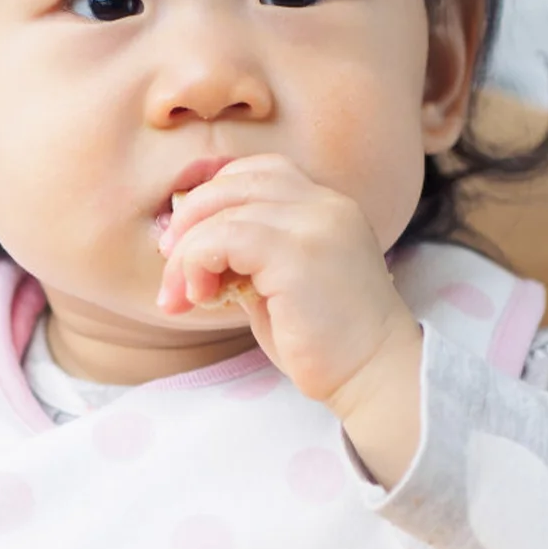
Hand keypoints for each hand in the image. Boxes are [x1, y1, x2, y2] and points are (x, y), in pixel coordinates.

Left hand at [155, 154, 420, 413]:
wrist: (375, 376)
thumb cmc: (323, 340)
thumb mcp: (278, 281)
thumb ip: (246, 253)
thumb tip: (183, 242)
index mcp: (327, 206)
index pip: (257, 172)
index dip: (213, 199)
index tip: (189, 243)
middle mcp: (325, 204)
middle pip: (232, 183)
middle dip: (189, 223)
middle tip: (171, 265)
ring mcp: (315, 224)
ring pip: (221, 211)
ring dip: (186, 253)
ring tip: (185, 294)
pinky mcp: (299, 253)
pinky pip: (223, 238)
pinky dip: (197, 263)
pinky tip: (201, 295)